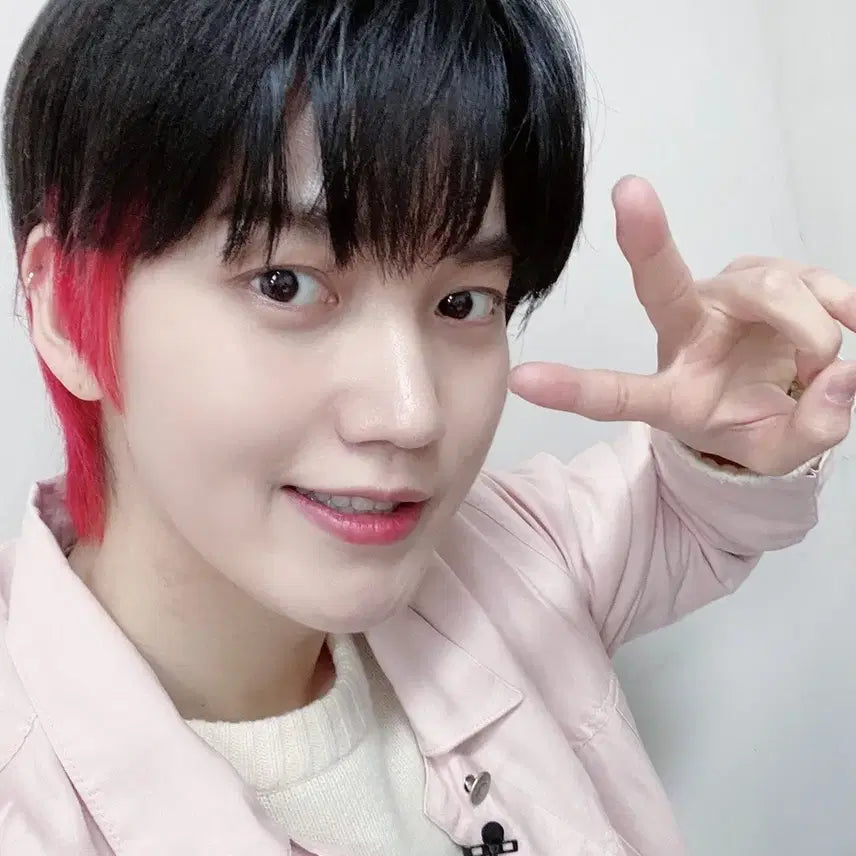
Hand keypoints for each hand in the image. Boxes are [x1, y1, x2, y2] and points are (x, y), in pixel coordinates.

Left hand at [509, 176, 855, 475]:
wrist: (780, 396)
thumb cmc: (755, 424)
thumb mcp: (778, 453)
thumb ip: (812, 429)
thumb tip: (844, 377)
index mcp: (673, 391)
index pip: (618, 392)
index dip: (575, 389)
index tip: (524, 379)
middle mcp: (687, 331)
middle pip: (664, 285)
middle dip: (644, 238)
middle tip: (629, 192)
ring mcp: (724, 295)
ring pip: (768, 286)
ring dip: (812, 329)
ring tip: (822, 366)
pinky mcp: (766, 273)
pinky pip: (810, 278)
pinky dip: (839, 305)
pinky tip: (847, 322)